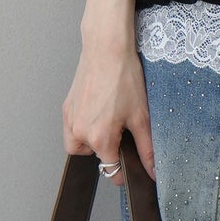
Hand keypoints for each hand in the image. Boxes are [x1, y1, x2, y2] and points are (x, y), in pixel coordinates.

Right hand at [63, 26, 154, 185]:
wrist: (107, 49)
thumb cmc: (124, 77)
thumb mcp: (141, 116)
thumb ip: (147, 149)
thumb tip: (153, 170)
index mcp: (99, 138)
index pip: (109, 169)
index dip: (122, 172)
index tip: (130, 168)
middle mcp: (79, 132)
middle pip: (94, 157)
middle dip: (108, 150)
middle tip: (123, 131)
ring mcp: (70, 120)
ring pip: (78, 145)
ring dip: (92, 142)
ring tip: (109, 123)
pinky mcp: (66, 108)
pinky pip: (72, 129)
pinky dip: (84, 127)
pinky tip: (99, 111)